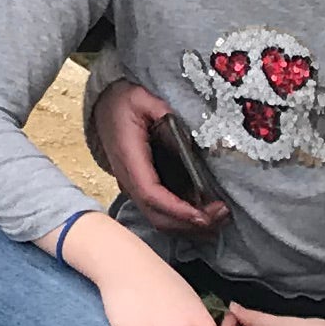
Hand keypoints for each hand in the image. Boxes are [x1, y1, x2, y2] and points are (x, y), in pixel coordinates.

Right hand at [89, 79, 227, 231]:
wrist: (104, 105)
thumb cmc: (123, 102)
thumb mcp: (143, 99)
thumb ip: (164, 113)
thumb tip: (187, 135)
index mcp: (129, 159)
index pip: (151, 194)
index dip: (177, 209)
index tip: (203, 215)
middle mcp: (128, 179)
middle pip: (156, 215)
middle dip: (189, 224)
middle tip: (220, 216)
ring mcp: (132, 186)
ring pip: (158, 218)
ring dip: (187, 226)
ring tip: (217, 218)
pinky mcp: (140, 186)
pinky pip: (159, 211)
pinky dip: (181, 219)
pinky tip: (203, 214)